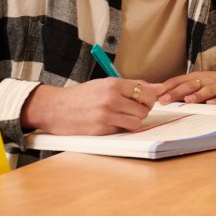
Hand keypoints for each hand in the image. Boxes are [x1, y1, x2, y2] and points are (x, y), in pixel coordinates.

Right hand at [20, 78, 160, 134]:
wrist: (54, 108)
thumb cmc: (83, 95)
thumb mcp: (106, 83)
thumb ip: (134, 85)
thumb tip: (160, 88)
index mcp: (114, 84)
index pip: (148, 93)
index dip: (149, 99)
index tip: (143, 101)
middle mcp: (111, 99)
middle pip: (144, 109)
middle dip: (141, 111)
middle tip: (131, 110)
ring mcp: (106, 115)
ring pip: (137, 122)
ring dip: (133, 121)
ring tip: (122, 117)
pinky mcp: (100, 130)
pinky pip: (122, 131)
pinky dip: (120, 128)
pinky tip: (110, 123)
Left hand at [157, 66, 215, 104]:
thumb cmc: (213, 82)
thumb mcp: (197, 80)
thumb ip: (181, 86)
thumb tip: (159, 95)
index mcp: (196, 77)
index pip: (179, 80)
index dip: (167, 87)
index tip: (156, 95)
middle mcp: (206, 81)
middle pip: (190, 85)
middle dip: (177, 92)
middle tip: (165, 100)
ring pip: (206, 90)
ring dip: (197, 95)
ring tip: (187, 100)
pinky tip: (210, 104)